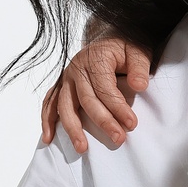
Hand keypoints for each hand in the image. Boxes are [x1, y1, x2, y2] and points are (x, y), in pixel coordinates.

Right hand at [40, 36, 151, 152]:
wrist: (111, 38)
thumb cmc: (126, 47)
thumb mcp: (139, 52)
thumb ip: (140, 67)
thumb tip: (139, 85)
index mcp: (95, 58)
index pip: (105, 88)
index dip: (118, 107)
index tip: (131, 124)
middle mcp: (76, 68)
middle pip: (86, 99)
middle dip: (102, 121)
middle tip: (118, 138)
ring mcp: (66, 77)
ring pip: (65, 105)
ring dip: (72, 128)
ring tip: (82, 148)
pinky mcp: (62, 85)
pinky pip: (50, 103)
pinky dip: (47, 120)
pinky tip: (49, 138)